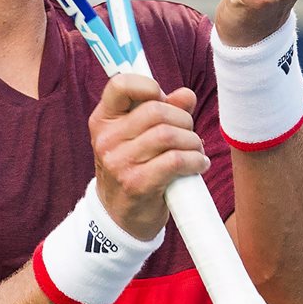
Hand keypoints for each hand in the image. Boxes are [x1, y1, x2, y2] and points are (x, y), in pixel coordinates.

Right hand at [88, 74, 209, 239]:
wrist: (119, 218)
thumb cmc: (133, 170)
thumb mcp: (138, 137)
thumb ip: (163, 111)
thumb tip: (187, 94)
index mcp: (103, 121)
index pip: (120, 85)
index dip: (148, 85)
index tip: (163, 99)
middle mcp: (107, 139)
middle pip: (156, 110)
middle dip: (183, 119)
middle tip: (189, 133)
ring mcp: (120, 163)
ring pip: (169, 134)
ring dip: (192, 141)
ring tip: (196, 151)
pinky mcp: (137, 184)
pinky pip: (176, 160)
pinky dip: (195, 160)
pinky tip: (198, 164)